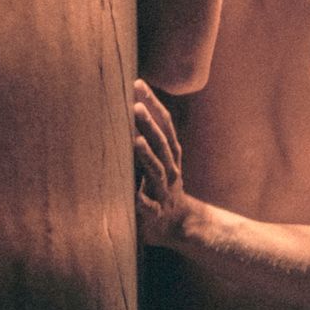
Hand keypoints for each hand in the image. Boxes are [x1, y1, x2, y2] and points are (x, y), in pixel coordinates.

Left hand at [134, 80, 187, 243]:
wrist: (179, 225)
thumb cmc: (162, 188)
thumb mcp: (160, 161)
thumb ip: (148, 138)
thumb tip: (130, 105)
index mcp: (171, 157)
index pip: (165, 126)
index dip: (153, 105)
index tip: (139, 84)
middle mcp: (170, 172)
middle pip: (161, 145)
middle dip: (150, 125)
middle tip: (136, 105)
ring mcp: (163, 192)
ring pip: (157, 171)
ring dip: (147, 155)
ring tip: (136, 140)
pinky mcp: (155, 214)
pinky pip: (148, 207)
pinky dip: (141, 200)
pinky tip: (133, 194)